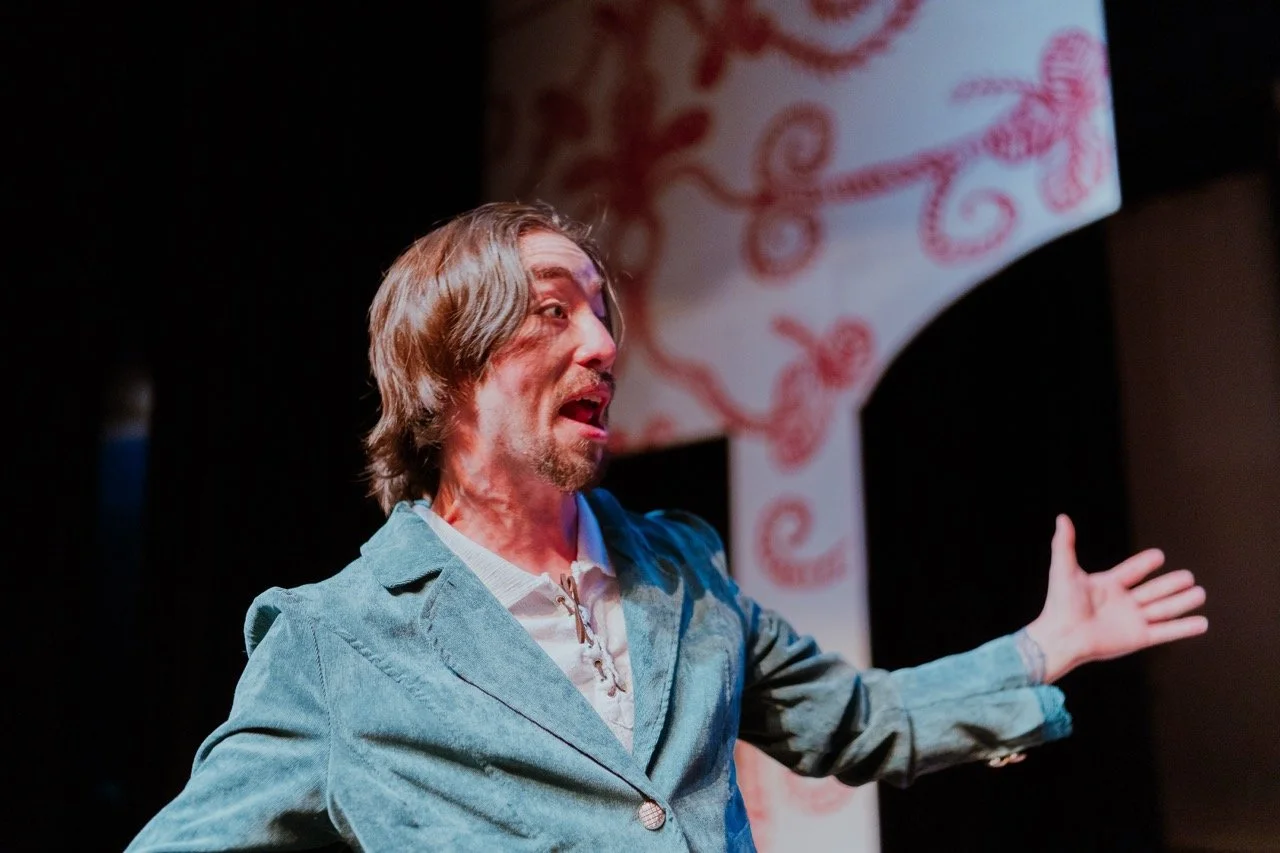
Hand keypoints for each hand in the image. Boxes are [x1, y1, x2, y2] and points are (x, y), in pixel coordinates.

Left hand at [1023, 515, 1207, 682]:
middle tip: (1189, 576)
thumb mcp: (1064, 569)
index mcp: (1107, 587)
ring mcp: (1132, 621)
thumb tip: (1062, 517)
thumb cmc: (1059, 604)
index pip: (1131, 572)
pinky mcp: (1138, 638)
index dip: (1144, 564)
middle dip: (1171, 585)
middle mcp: (1122, 604)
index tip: (1159, 556)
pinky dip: (1184, 628)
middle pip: (1152, 591)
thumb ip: (1064, 544)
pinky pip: (1166, 632)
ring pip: (1163, 609)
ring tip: (1200, 593)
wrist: (1062, 636)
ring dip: (1182, 602)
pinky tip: (1202, 623)